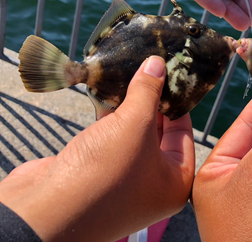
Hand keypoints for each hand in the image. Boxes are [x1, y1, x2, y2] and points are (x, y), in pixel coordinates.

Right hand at [0, 56, 194, 241]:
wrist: (45, 211)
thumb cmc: (104, 171)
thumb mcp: (134, 125)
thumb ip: (147, 92)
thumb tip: (158, 64)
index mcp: (175, 182)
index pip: (183, 134)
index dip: (177, 102)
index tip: (171, 76)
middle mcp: (152, 185)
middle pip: (158, 133)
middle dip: (151, 101)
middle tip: (149, 70)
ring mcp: (123, 181)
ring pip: (131, 135)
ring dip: (127, 107)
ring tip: (128, 74)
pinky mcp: (97, 174)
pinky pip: (109, 139)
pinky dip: (107, 119)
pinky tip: (104, 93)